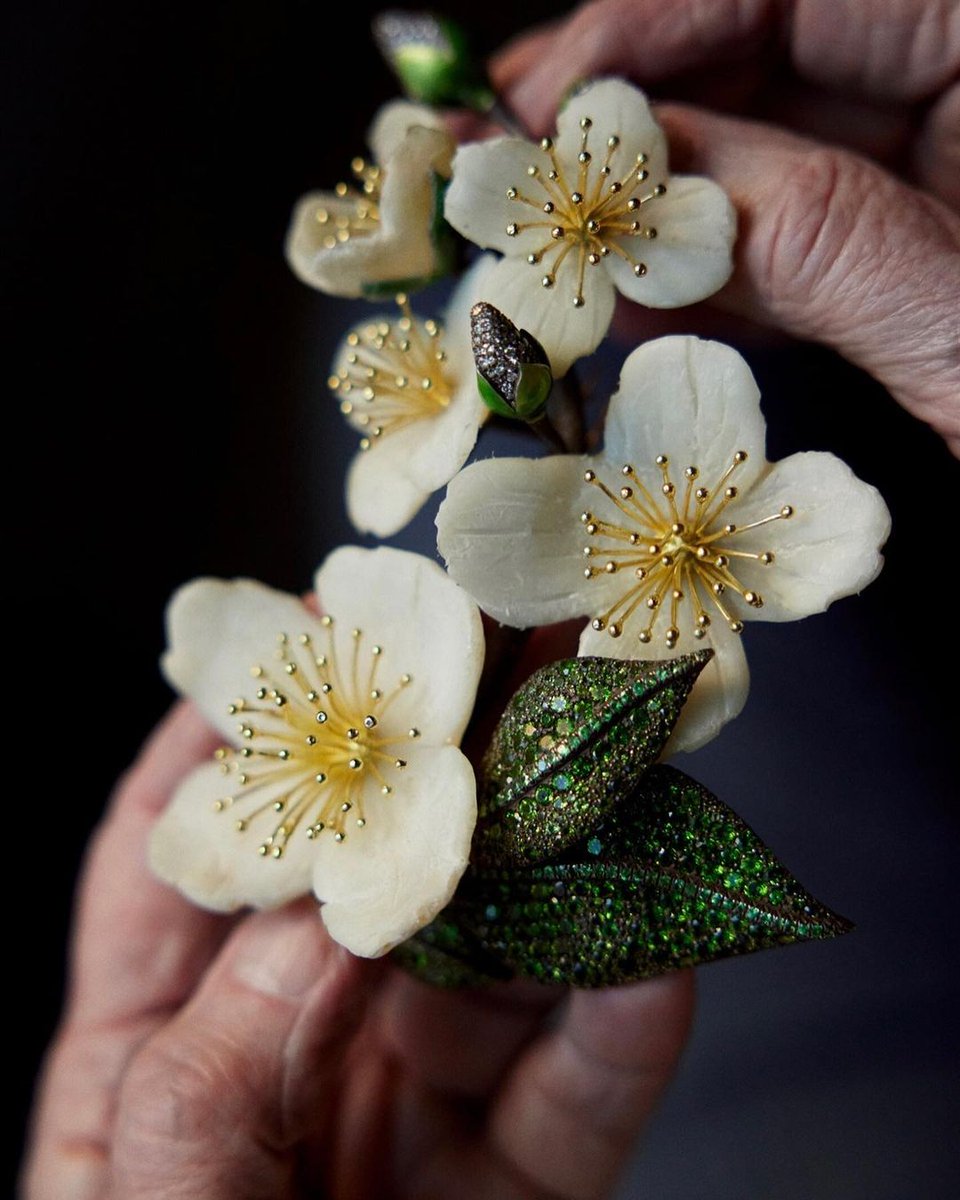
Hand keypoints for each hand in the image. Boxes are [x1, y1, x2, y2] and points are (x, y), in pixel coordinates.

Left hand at [23, 697, 693, 1199]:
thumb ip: (218, 1067)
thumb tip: (327, 910)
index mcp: (153, 1062)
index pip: (177, 864)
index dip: (226, 743)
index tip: (291, 637)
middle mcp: (289, 1067)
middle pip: (366, 890)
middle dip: (434, 775)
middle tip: (508, 661)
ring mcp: (407, 1131)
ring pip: (492, 972)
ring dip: (554, 871)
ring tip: (615, 771)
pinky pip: (578, 1104)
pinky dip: (623, 1029)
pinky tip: (661, 950)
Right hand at [493, 0, 959, 454]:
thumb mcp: (954, 324)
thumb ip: (815, 239)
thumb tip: (650, 196)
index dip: (643, 34)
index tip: (541, 114)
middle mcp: (948, 84)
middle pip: (752, 55)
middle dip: (622, 116)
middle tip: (503, 157)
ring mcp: (924, 166)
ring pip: (753, 147)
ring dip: (641, 198)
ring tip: (538, 227)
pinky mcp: (902, 248)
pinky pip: (783, 233)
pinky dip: (698, 268)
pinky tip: (622, 291)